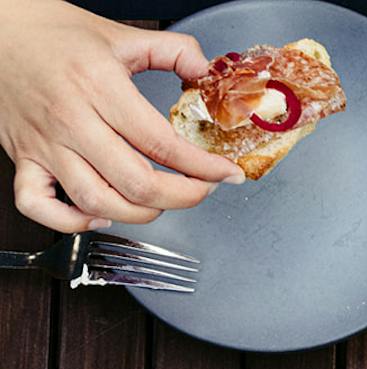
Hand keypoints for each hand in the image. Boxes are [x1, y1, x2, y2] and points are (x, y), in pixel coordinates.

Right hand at [0, 0, 241, 232]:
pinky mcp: (23, 158)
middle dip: (183, 197)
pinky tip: (99, 214)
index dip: (204, 168)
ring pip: (96, 202)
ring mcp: (44, 144)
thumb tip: (206, 72)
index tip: (226, 174)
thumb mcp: (119, 34)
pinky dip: (71, 222)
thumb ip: (173, 51)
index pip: (162, 144)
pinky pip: (39, 206)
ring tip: (160, 202)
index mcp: (98, 87)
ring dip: (139, 214)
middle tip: (201, 190)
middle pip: (137, 184)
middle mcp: (70, 120)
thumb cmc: (52, 32)